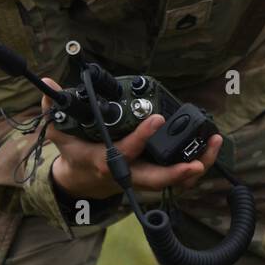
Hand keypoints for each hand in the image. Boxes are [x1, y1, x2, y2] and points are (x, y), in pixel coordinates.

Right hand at [41, 78, 221, 199]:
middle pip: (156, 179)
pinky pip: (181, 175)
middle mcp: (128, 174)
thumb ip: (54, 109)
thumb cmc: (75, 154)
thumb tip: (49, 84)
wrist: (82, 181)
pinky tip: (212, 145)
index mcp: (105, 162)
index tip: (156, 118)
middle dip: (177, 172)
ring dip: (197, 165)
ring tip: (215, 143)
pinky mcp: (154, 175)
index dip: (141, 138)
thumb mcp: (60, 133)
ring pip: (175, 180)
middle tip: (197, 160)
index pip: (125, 152)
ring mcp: (143, 178)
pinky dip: (198, 163)